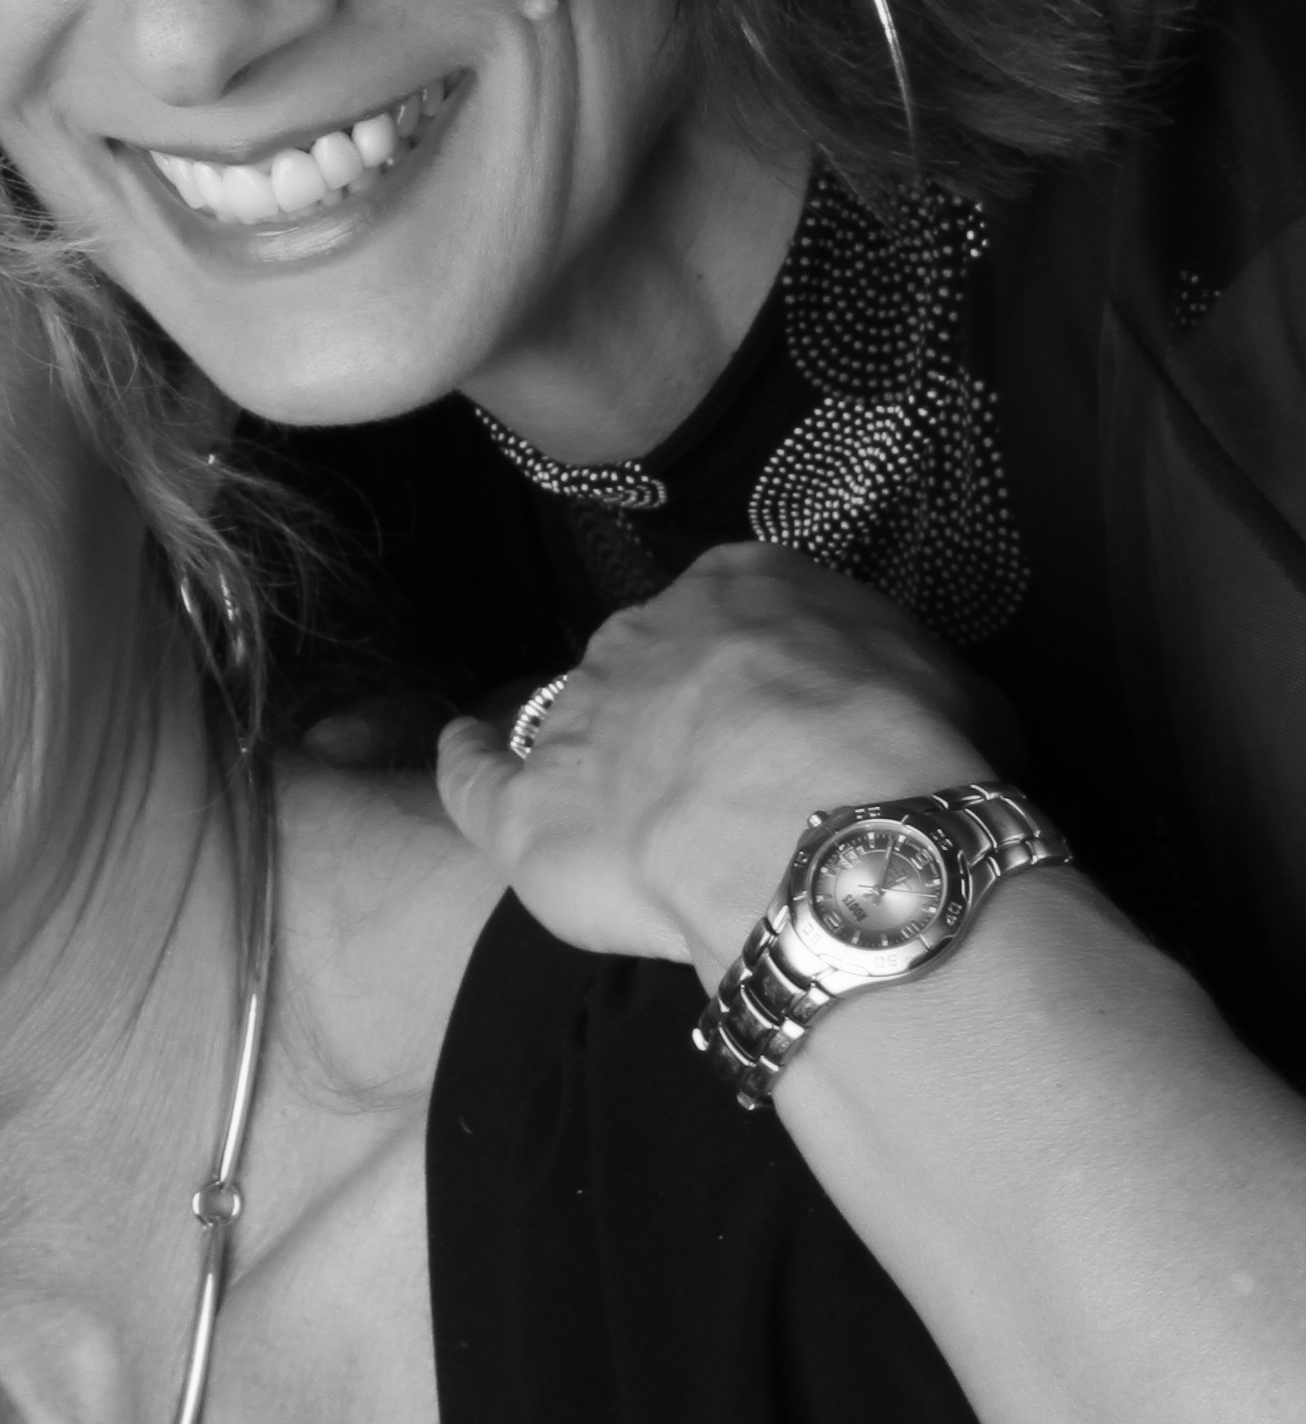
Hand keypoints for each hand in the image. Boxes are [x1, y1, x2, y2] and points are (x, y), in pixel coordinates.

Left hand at [433, 544, 995, 982]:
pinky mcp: (528, 809)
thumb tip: (925, 712)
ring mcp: (576, 717)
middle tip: (731, 791)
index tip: (785, 716)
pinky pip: (473, 777)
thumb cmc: (912, 755)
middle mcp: (643, 636)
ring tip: (639, 816)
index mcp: (744, 588)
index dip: (760, 670)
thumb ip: (907, 682)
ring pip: (573, 723)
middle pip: (651, 666)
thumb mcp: (960, 689)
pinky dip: (464, 765)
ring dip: (602, 760)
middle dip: (681, 718)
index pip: (739, 611)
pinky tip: (463, 759)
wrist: (828, 836)